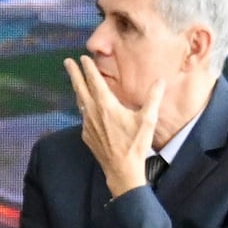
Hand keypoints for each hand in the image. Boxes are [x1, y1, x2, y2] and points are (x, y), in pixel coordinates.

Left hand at [67, 60, 159, 194]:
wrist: (121, 169)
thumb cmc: (136, 144)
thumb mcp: (148, 120)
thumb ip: (153, 98)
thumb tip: (161, 81)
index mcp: (106, 106)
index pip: (94, 82)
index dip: (88, 69)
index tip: (82, 58)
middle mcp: (92, 112)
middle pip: (80, 88)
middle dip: (74, 73)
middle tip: (67, 61)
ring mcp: (87, 124)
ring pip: (80, 101)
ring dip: (77, 88)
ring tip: (75, 80)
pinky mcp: (86, 134)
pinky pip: (83, 115)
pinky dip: (83, 106)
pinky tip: (85, 106)